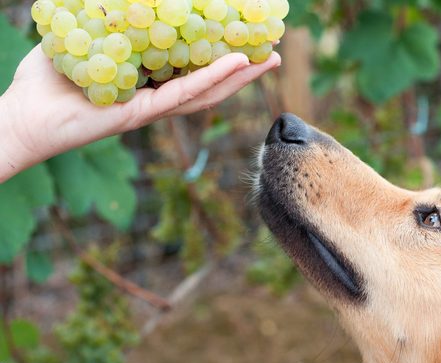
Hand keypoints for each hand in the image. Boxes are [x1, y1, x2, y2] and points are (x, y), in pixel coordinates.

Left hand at [0, 45, 280, 181]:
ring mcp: (152, 108)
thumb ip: (103, 21)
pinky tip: (236, 64)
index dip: (217, 54)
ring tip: (269, 59)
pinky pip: (184, 94)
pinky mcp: (143, 114)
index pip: (189, 67)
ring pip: (206, 91)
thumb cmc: (45, 82)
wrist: (24, 116)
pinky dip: (212, 78)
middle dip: (242, 70)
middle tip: (270, 51)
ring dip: (240, 77)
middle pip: (208, 83)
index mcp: (146, 81)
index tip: (240, 38)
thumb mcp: (81, 37)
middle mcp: (156, 97)